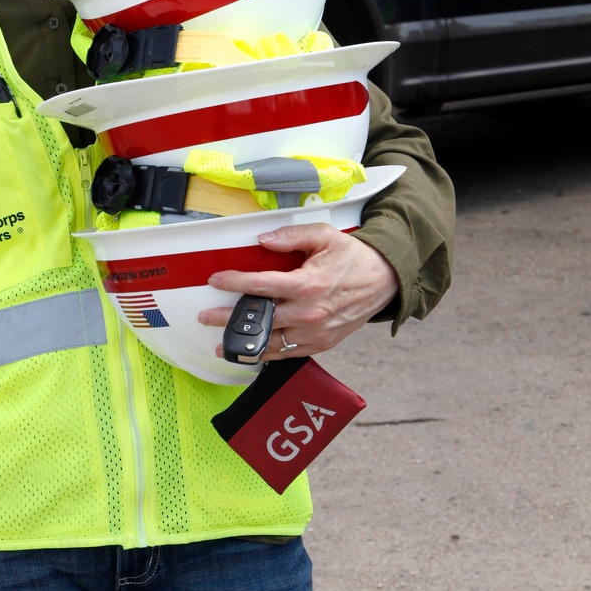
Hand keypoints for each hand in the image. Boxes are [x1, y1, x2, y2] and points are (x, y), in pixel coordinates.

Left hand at [197, 224, 398, 358]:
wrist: (384, 281)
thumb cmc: (352, 257)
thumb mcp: (324, 236)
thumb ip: (290, 236)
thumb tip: (262, 240)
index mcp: (308, 285)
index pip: (261, 286)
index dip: (235, 283)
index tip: (216, 281)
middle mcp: (309, 313)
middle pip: (260, 319)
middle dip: (229, 319)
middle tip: (207, 317)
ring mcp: (315, 333)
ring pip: (272, 343)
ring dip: (244, 344)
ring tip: (221, 344)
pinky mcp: (321, 344)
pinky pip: (288, 353)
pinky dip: (267, 354)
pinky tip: (250, 352)